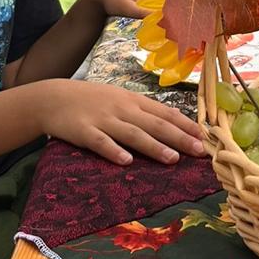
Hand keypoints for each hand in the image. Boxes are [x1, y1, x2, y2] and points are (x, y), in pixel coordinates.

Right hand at [45, 79, 204, 166]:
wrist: (53, 97)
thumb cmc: (90, 100)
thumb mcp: (118, 98)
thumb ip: (141, 110)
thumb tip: (171, 122)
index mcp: (132, 100)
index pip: (164, 112)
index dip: (185, 124)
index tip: (205, 136)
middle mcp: (121, 108)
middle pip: (155, 124)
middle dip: (179, 137)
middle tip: (200, 151)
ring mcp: (103, 119)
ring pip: (132, 134)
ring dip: (154, 146)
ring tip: (172, 159)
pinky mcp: (84, 131)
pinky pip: (101, 142)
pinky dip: (113, 151)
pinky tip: (125, 161)